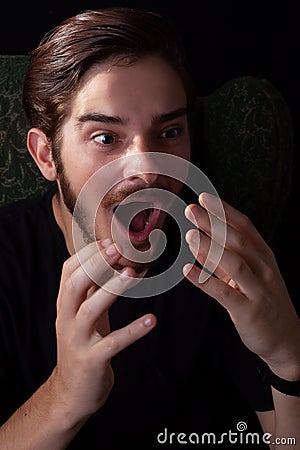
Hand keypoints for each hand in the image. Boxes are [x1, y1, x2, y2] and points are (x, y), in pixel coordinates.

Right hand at [51, 239, 155, 425]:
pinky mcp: (92, 360)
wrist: (71, 393)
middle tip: (118, 249)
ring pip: (90, 310)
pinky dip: (133, 330)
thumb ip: (92, 291)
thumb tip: (111, 262)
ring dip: (111, 289)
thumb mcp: (84, 316)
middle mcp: (66, 320)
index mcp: (65, 305)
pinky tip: (151, 319)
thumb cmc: (83, 346)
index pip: (67, 271)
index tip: (109, 241)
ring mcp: (78, 340)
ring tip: (132, 274)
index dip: (87, 254)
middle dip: (95, 264)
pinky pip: (114, 343)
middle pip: (74, 285)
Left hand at [184, 192, 299, 379]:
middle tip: (191, 210)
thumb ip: (220, 259)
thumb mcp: (245, 275)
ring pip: (234, 263)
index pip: (244, 226)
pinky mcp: (248, 310)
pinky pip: (224, 293)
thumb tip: (196, 241)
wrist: (285, 337)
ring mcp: (258, 289)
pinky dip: (204, 280)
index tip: (204, 198)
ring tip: (189, 235)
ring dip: (210, 247)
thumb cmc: (262, 299)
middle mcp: (263, 268)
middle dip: (214, 223)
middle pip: (238, 240)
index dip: (224, 211)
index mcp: (263, 255)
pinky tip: (186, 270)